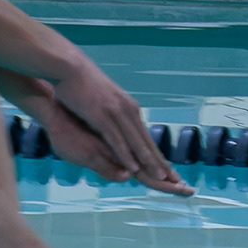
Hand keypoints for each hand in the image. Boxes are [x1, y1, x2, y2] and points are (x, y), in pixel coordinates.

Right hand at [31, 61, 191, 194]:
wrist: (69, 66)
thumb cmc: (83, 84)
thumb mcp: (104, 101)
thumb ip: (113, 116)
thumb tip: (118, 127)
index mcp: (128, 108)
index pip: (146, 138)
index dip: (159, 157)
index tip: (171, 172)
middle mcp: (128, 110)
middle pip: (147, 143)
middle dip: (161, 163)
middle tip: (177, 181)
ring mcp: (116, 113)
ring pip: (136, 143)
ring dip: (149, 162)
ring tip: (162, 179)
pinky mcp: (102, 115)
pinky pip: (117, 139)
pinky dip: (126, 155)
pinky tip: (133, 168)